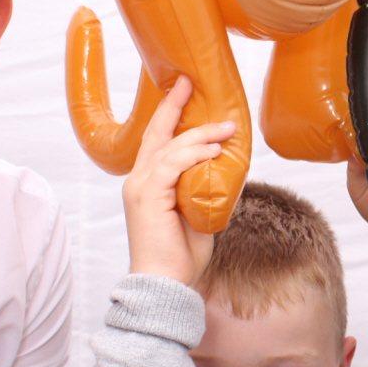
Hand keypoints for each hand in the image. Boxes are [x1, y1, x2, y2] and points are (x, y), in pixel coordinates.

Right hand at [123, 76, 233, 283]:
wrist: (166, 284)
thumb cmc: (181, 255)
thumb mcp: (199, 212)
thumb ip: (206, 188)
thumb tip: (228, 168)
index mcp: (148, 183)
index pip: (158, 142)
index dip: (170, 115)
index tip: (185, 92)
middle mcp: (139, 180)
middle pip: (156, 133)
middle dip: (174, 105)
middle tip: (190, 82)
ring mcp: (140, 187)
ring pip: (170, 147)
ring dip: (201, 134)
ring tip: (227, 127)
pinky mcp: (148, 196)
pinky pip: (172, 165)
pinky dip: (194, 154)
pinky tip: (214, 151)